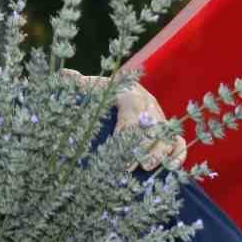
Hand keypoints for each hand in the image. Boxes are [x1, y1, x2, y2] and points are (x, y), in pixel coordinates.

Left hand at [66, 68, 188, 169]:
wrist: (121, 91)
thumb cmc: (102, 93)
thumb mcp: (90, 87)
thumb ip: (78, 84)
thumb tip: (64, 74)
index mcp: (130, 93)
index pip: (132, 109)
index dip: (127, 127)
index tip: (116, 145)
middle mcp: (148, 104)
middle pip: (151, 125)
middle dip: (141, 146)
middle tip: (129, 166)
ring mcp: (160, 118)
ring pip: (166, 134)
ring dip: (158, 152)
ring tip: (146, 167)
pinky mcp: (168, 130)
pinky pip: (178, 141)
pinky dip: (177, 154)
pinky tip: (170, 167)